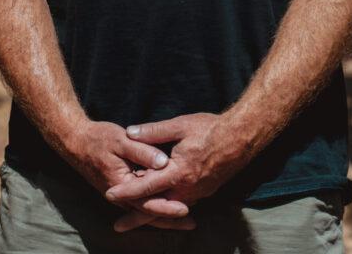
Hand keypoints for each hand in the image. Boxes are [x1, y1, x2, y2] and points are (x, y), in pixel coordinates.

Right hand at [67, 119, 194, 229]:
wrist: (77, 142)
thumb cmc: (99, 139)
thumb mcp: (121, 141)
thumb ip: (143, 151)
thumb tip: (164, 162)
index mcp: (121, 185)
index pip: (147, 202)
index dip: (167, 206)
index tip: (185, 209)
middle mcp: (121, 196)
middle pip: (149, 212)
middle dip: (170, 219)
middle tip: (192, 223)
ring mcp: (121, 194)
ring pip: (145, 209)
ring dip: (164, 214)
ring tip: (186, 219)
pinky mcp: (123, 189)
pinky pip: (141, 202)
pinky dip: (155, 205)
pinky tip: (169, 202)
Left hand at [106, 113, 249, 232]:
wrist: (241, 138)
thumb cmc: (210, 129)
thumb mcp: (180, 125)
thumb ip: (154, 131)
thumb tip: (130, 132)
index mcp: (178, 173)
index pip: (146, 186)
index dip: (127, 191)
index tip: (109, 195)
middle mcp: (187, 189)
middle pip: (156, 207)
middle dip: (136, 217)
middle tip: (117, 226)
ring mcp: (197, 193)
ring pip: (169, 208)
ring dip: (152, 214)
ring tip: (136, 220)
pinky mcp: (204, 191)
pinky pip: (181, 203)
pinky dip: (168, 207)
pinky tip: (163, 206)